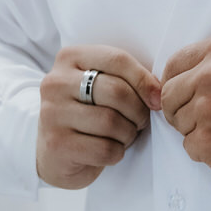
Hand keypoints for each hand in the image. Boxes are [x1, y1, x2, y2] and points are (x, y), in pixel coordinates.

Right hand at [37, 45, 161, 189]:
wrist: (54, 152)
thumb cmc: (87, 113)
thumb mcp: (101, 85)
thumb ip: (125, 78)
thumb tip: (158, 92)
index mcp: (70, 58)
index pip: (117, 60)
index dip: (144, 80)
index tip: (157, 99)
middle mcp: (55, 82)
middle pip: (116, 92)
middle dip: (138, 111)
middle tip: (139, 121)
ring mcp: (52, 113)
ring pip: (111, 123)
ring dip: (128, 134)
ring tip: (123, 135)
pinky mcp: (56, 144)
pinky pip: (104, 149)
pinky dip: (116, 152)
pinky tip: (109, 149)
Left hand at [160, 34, 210, 189]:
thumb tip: (175, 78)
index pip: (172, 66)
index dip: (178, 85)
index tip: (188, 96)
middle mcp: (210, 75)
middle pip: (168, 97)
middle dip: (182, 110)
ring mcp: (207, 109)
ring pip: (178, 124)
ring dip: (197, 131)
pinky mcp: (207, 141)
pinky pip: (189, 148)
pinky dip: (207, 151)